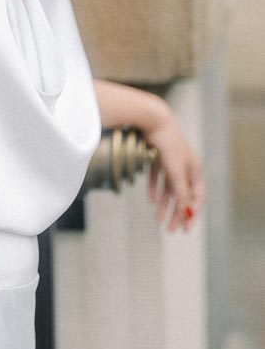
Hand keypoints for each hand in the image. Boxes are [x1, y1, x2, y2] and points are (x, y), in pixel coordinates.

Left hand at [144, 100, 205, 231]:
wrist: (152, 119)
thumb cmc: (168, 144)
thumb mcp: (176, 172)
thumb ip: (181, 194)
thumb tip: (188, 215)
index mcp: (195, 168)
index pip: (197, 196)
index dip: (192, 213)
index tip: (187, 228)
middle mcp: (185, 165)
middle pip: (183, 194)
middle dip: (177, 213)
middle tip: (171, 229)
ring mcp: (170, 160)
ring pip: (169, 187)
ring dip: (164, 204)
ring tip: (158, 219)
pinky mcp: (156, 155)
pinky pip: (157, 177)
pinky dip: (154, 188)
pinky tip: (150, 200)